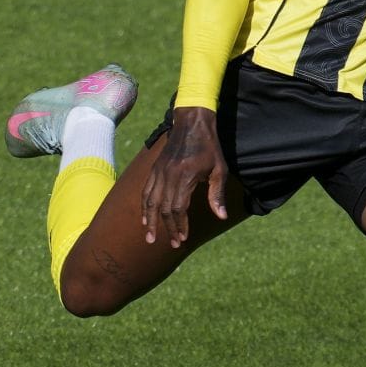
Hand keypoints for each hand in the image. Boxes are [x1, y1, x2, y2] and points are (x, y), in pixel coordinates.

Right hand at [140, 107, 229, 247]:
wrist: (192, 122)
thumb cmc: (210, 147)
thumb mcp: (219, 169)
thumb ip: (217, 194)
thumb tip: (221, 216)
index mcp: (185, 176)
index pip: (178, 208)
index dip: (180, 225)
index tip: (184, 238)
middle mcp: (169, 175)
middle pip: (164, 208)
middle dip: (168, 228)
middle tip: (173, 244)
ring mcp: (159, 172)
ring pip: (150, 202)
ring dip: (150, 221)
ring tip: (150, 238)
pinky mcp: (155, 169)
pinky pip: (145, 191)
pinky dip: (144, 207)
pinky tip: (144, 219)